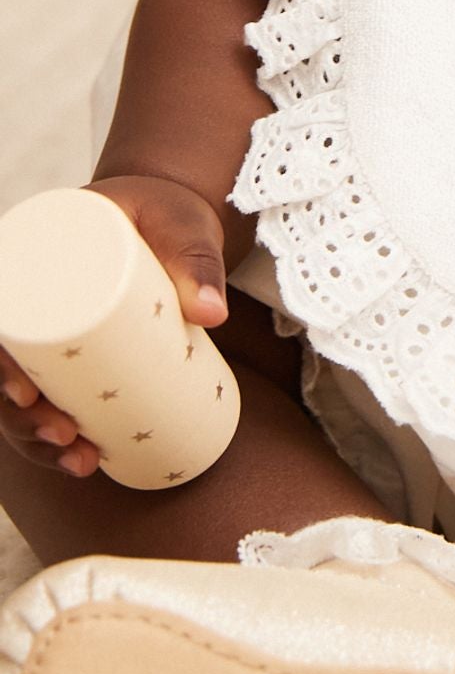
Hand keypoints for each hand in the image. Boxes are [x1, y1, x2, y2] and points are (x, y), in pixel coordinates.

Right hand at [0, 175, 228, 479]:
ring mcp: (55, 330)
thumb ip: (198, 260)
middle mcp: (35, 298)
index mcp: (37, 256)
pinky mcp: (76, 353)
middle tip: (64, 435)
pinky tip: (82, 463)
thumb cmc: (169, 211)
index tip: (25, 395)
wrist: (175, 211)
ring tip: (80, 460)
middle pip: (10, 365)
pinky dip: (60, 436)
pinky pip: (54, 398)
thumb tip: (215, 315)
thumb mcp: (181, 224)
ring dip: (38, 438)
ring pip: (27, 392)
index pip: (2, 318)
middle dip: (21, 416)